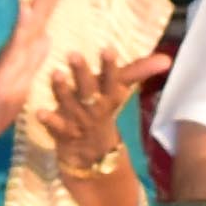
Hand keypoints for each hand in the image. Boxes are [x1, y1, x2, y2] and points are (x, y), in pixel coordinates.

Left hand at [43, 47, 173, 158]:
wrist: (93, 156)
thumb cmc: (104, 111)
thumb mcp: (120, 91)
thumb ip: (139, 71)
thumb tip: (167, 59)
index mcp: (109, 97)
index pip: (113, 80)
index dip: (110, 66)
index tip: (108, 49)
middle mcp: (93, 108)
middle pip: (89, 90)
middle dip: (82, 73)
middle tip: (73, 54)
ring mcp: (77, 121)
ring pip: (70, 105)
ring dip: (62, 91)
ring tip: (55, 73)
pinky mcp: (62, 132)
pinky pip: (54, 127)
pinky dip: (48, 120)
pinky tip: (39, 111)